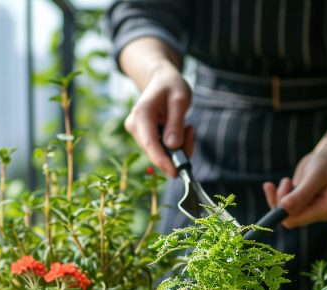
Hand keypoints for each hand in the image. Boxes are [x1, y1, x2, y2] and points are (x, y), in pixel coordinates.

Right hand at [124, 62, 193, 177]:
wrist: (162, 80)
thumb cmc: (171, 86)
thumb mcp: (179, 100)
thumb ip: (176, 123)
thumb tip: (173, 146)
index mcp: (142, 115)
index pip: (150, 144)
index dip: (163, 161)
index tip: (176, 172)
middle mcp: (135, 126)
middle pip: (156, 151)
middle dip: (177, 150)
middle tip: (191, 131)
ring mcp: (138, 133)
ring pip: (160, 153)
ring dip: (178, 146)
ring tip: (187, 126)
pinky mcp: (144, 137)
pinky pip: (162, 149)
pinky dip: (175, 145)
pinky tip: (181, 129)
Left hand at [262, 84, 326, 227]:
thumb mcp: (316, 173)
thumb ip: (301, 193)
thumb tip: (284, 210)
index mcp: (326, 209)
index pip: (297, 220)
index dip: (283, 210)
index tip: (277, 191)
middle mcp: (318, 211)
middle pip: (290, 217)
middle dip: (281, 202)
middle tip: (280, 183)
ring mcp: (310, 206)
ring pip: (285, 210)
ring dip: (280, 196)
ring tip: (286, 180)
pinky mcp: (303, 199)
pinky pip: (285, 203)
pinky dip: (278, 193)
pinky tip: (277, 183)